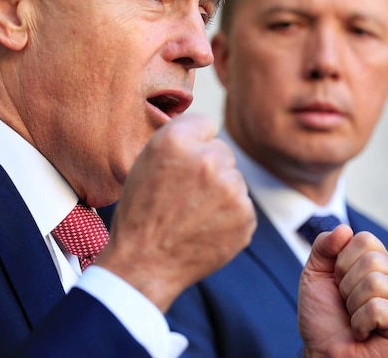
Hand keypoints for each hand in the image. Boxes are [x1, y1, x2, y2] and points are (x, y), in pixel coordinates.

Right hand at [94, 114, 255, 311]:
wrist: (145, 264)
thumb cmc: (140, 213)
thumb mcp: (145, 162)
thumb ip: (178, 138)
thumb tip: (208, 130)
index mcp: (176, 141)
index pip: (205, 124)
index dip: (192, 144)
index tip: (182, 162)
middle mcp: (207, 159)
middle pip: (222, 151)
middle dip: (208, 168)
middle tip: (184, 195)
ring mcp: (230, 188)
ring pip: (233, 178)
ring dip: (220, 192)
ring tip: (191, 215)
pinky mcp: (246, 215)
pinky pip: (242, 205)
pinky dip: (229, 216)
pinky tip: (204, 229)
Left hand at [298, 226, 387, 357]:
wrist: (323, 354)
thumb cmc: (323, 319)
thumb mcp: (314, 275)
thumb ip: (324, 247)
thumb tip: (344, 229)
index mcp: (383, 267)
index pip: (366, 239)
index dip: (342, 262)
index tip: (338, 285)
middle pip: (372, 260)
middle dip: (346, 285)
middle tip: (347, 305)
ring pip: (374, 283)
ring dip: (353, 306)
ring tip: (355, 320)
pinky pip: (378, 307)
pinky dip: (360, 322)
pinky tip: (364, 333)